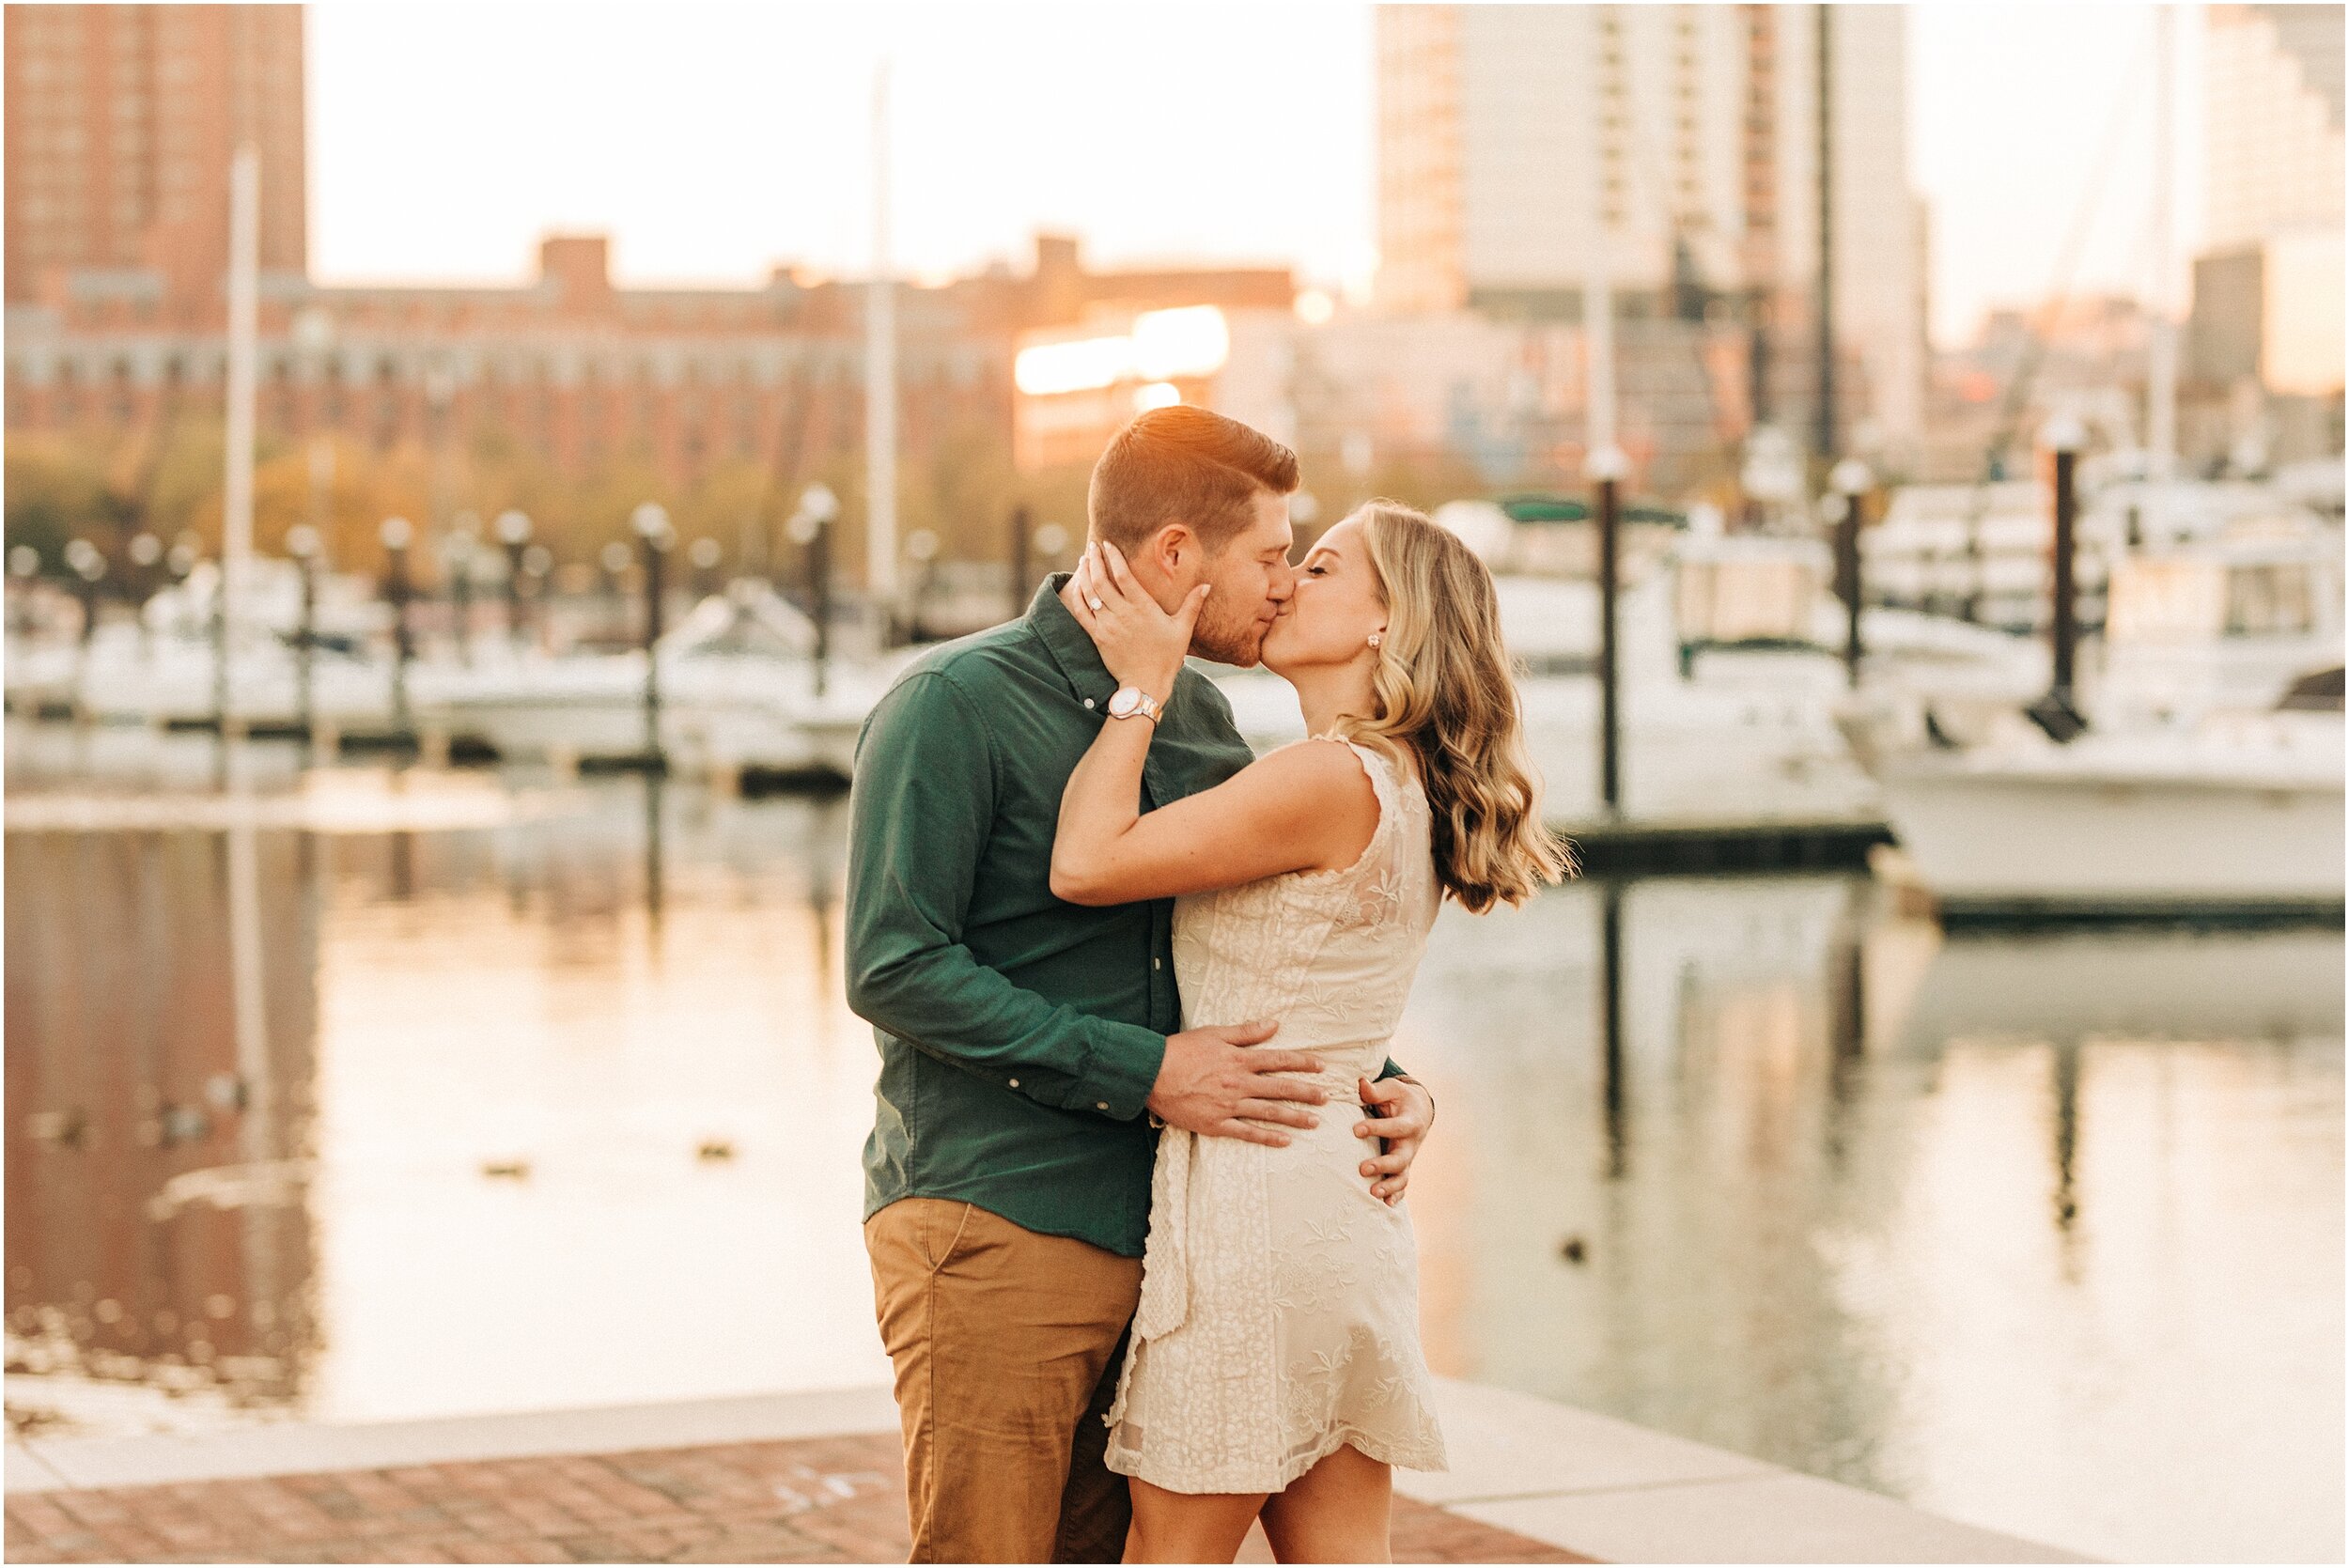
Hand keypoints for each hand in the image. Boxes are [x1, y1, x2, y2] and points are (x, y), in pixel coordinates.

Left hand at [1068, 539, 1204, 698]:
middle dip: (1095, 561)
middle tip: (1092, 547)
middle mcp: (1122, 613)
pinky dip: (1078, 597)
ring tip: (1084, 560)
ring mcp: (1107, 625)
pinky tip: (1076, 586)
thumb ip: (1192, 605)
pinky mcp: (1098, 637)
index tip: (1107, 544)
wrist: (1146, 684)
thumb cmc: (1166, 657)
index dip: (1114, 557)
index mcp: (1143, 608)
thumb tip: (1206, 585)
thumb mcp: (1182, 630)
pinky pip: (1082, 612)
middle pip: (1102, 580)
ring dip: (1085, 575)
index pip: (1123, 575)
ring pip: (1090, 594)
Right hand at [1148, 1019, 1327, 1145]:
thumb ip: (1246, 1032)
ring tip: (1315, 1122)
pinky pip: (1247, 1133)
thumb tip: (1274, 1025)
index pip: (1279, 1060)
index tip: (1321, 1066)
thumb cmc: (1180, 1050)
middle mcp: (1239, 1084)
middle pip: (1281, 1089)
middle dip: (1307, 1092)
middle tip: (1327, 1097)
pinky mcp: (1216, 1124)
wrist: (1150, 1074)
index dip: (1303, 1063)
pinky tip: (1285, 1141)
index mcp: (1239, 1060)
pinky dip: (1267, 1138)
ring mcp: (1229, 1106)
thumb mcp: (1214, 1034)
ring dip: (1295, 1117)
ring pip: (1269, 1113)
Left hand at [1354, 1076, 1432, 1204]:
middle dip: (1383, 1165)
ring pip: (1402, 1176)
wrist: (1418, 1110)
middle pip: (1401, 1159)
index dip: (1376, 1128)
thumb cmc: (1399, 1098)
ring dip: (1389, 1186)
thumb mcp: (1391, 1089)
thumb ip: (1376, 1090)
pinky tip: (1386, 1205)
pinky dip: (1396, 1196)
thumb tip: (1360, 1083)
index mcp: (1410, 1121)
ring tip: (1373, 1193)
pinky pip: (1402, 1185)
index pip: (1395, 1127)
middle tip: (1363, 1169)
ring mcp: (1407, 1157)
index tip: (1355, 1129)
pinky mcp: (1402, 1167)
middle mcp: (1411, 1143)